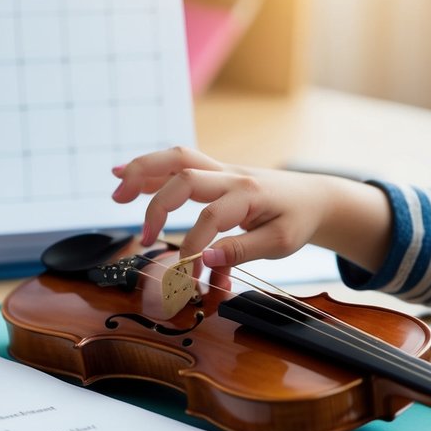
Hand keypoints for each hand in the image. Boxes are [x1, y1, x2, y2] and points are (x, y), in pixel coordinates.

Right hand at [111, 147, 392, 273]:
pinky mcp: (211, 172)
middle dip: (157, 204)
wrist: (313, 196)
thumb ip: (242, 251)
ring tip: (117, 193)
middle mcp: (231, 175)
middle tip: (144, 237)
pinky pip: (175, 163)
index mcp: (250, 194)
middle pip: (184, 175)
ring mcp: (219, 170)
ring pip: (176, 158)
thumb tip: (207, 262)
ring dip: (143, 172)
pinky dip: (148, 168)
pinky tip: (121, 175)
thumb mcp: (281, 243)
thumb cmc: (297, 220)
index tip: (189, 271)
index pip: (212, 217)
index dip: (195, 245)